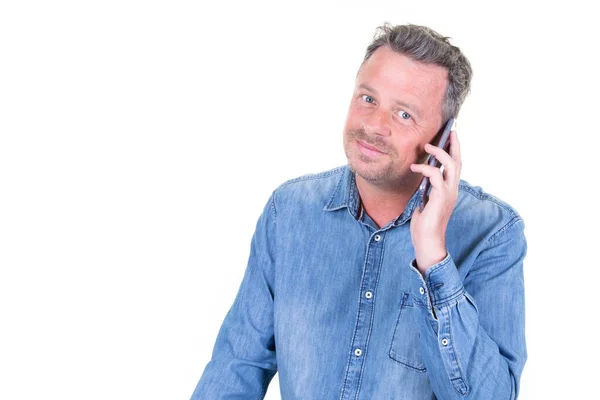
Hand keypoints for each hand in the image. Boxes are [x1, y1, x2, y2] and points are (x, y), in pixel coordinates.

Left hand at [409, 130, 461, 274]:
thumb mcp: (426, 201)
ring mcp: (449, 194)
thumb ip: (428, 188)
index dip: (455, 150)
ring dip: (440, 153)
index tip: (451, 136)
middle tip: (449, 131)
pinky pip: (436, 176)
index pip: (456, 166)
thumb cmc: (425, 224)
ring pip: (451, 165)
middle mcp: (453, 190)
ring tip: (428, 146)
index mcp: (450, 190)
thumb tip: (422, 174)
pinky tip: (415, 168)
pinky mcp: (440, 198)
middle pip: (459, 161)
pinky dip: (426, 169)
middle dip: (454, 145)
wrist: (427, 241)